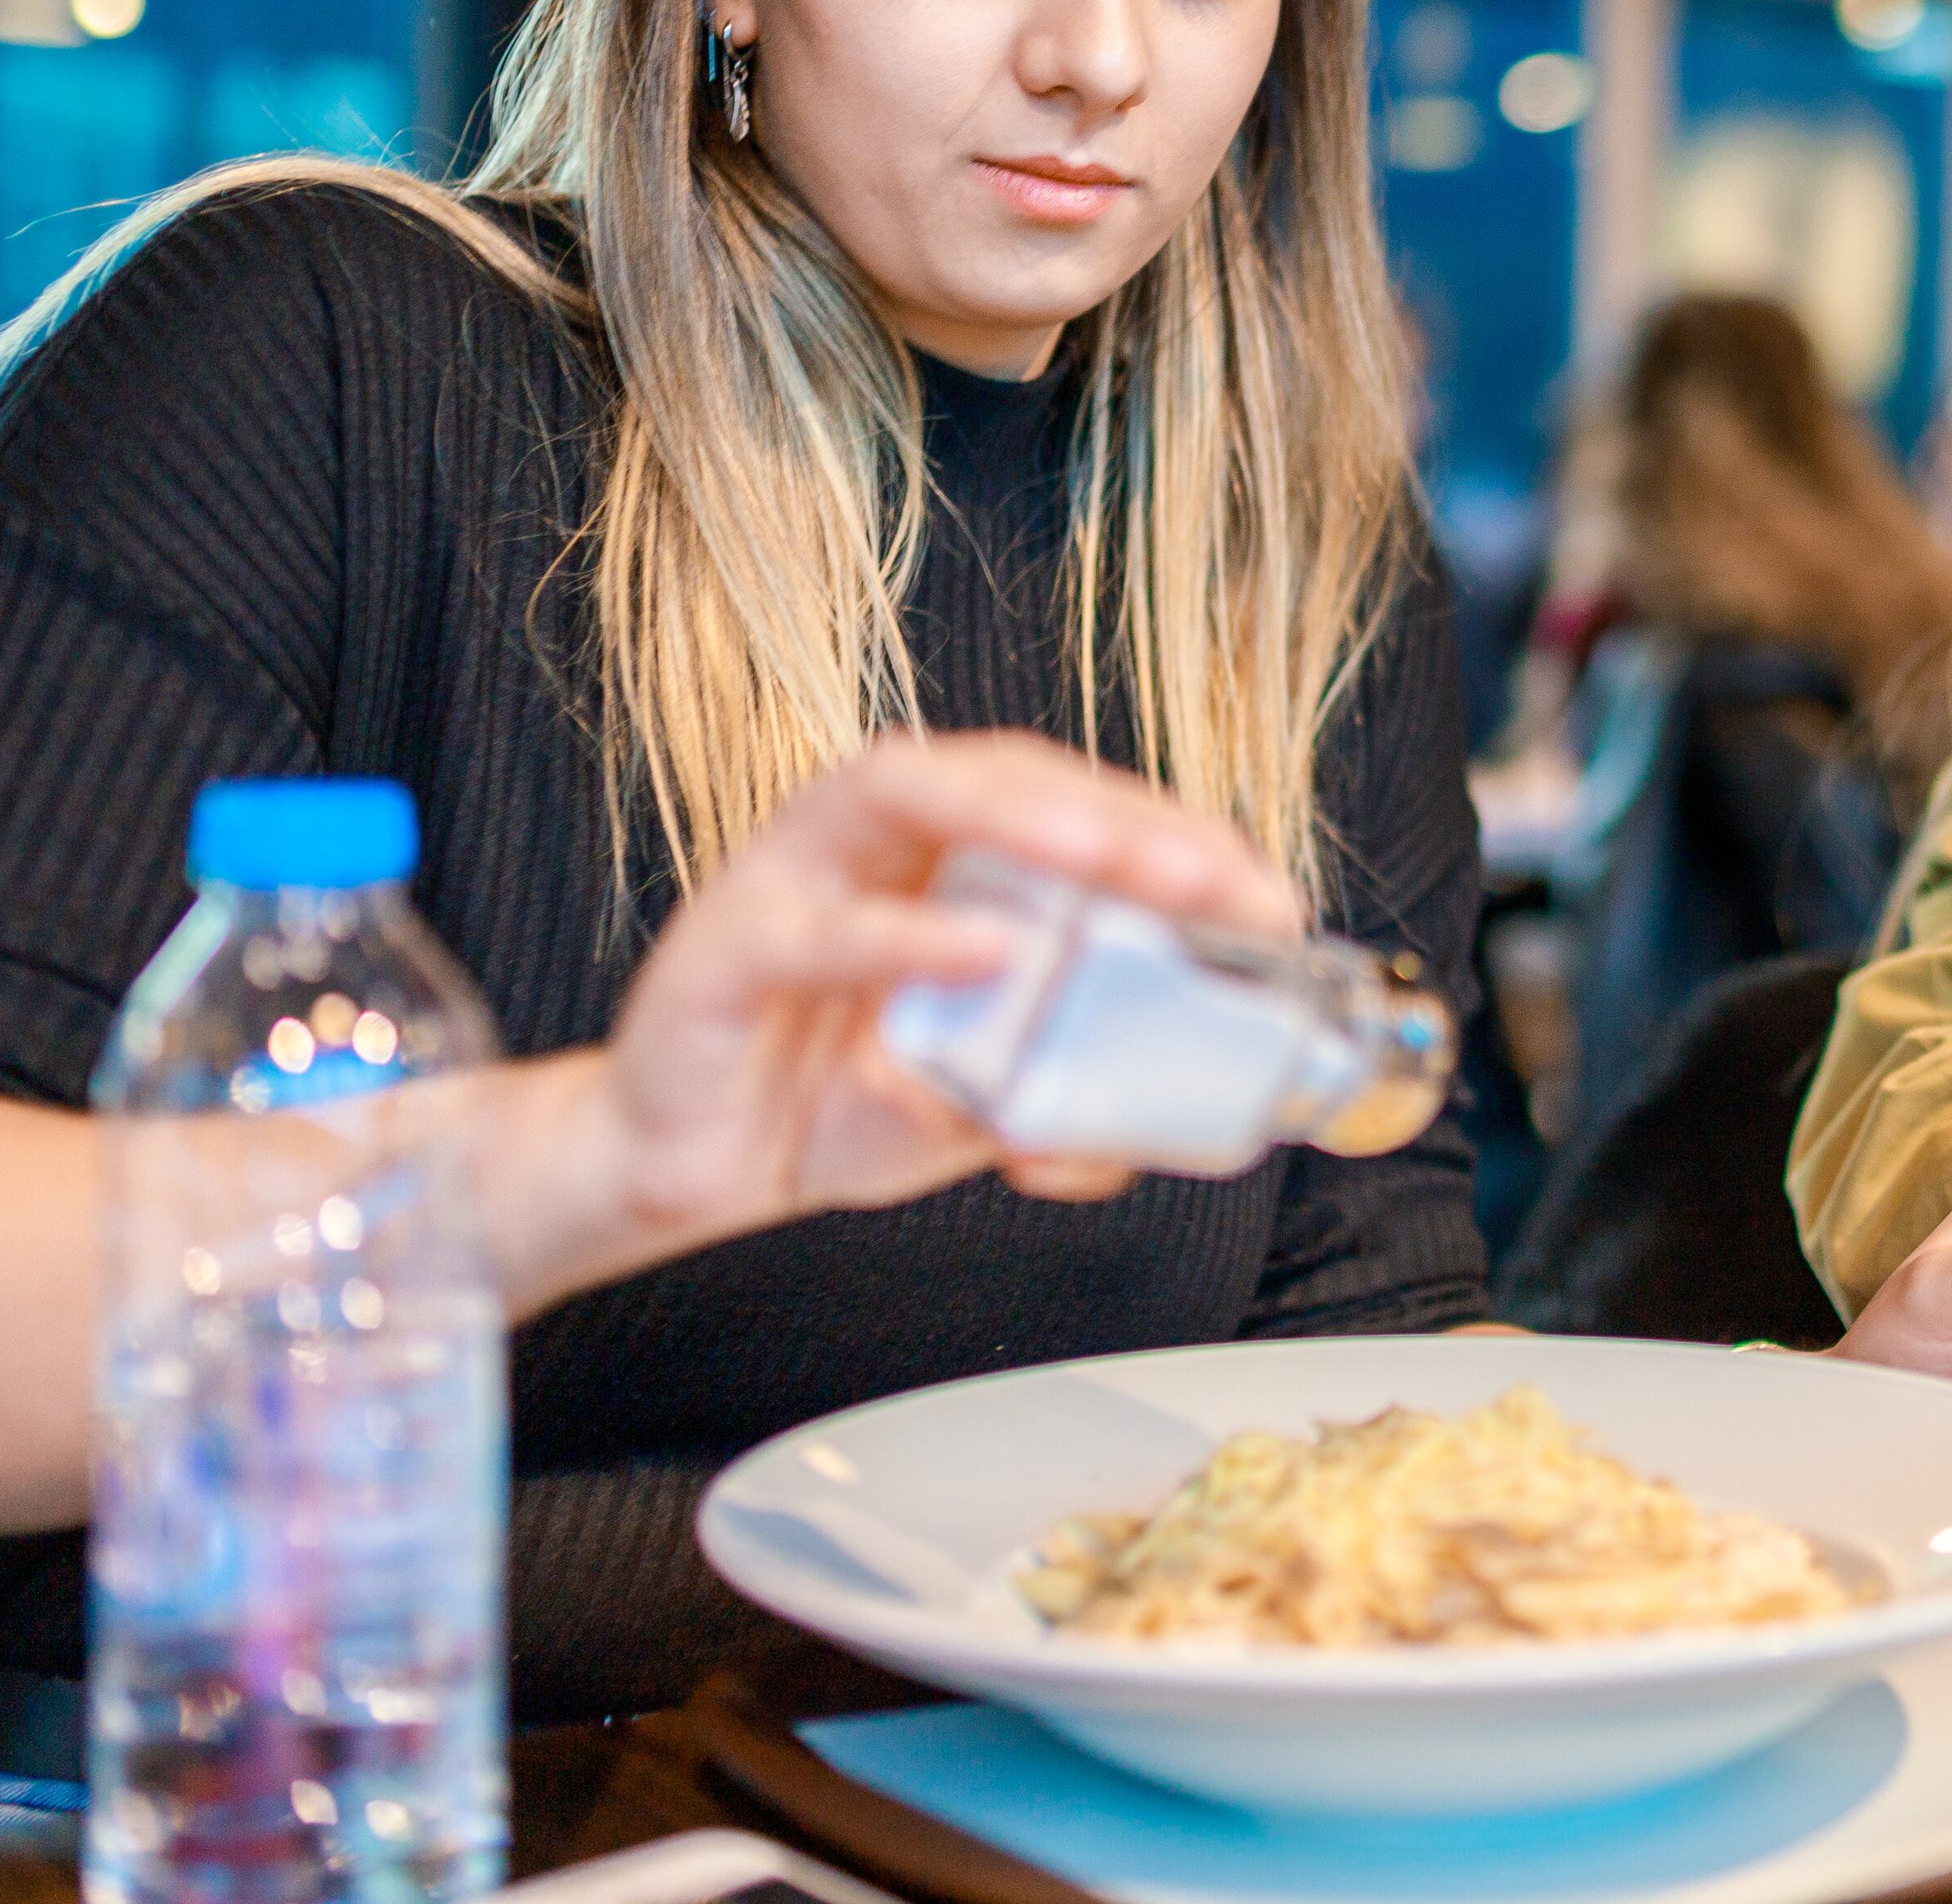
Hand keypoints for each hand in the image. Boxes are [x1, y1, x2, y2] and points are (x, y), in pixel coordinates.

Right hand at [575, 732, 1305, 1258]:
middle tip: (1205, 872)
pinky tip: (988, 953)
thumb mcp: (983, 1103)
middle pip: (1005, 776)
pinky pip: (822, 930)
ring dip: (1017, 822)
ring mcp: (791, 875)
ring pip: (903, 796)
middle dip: (1115, 816)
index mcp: (948, 852)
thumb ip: (1069, 1091)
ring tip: (1112, 863)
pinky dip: (911, 937)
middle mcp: (872, 837)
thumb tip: (1175, 1114)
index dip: (1172, 835)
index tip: (1261, 896)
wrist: (690, 1174)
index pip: (1075, 807)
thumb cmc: (836, 1101)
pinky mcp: (725, 947)